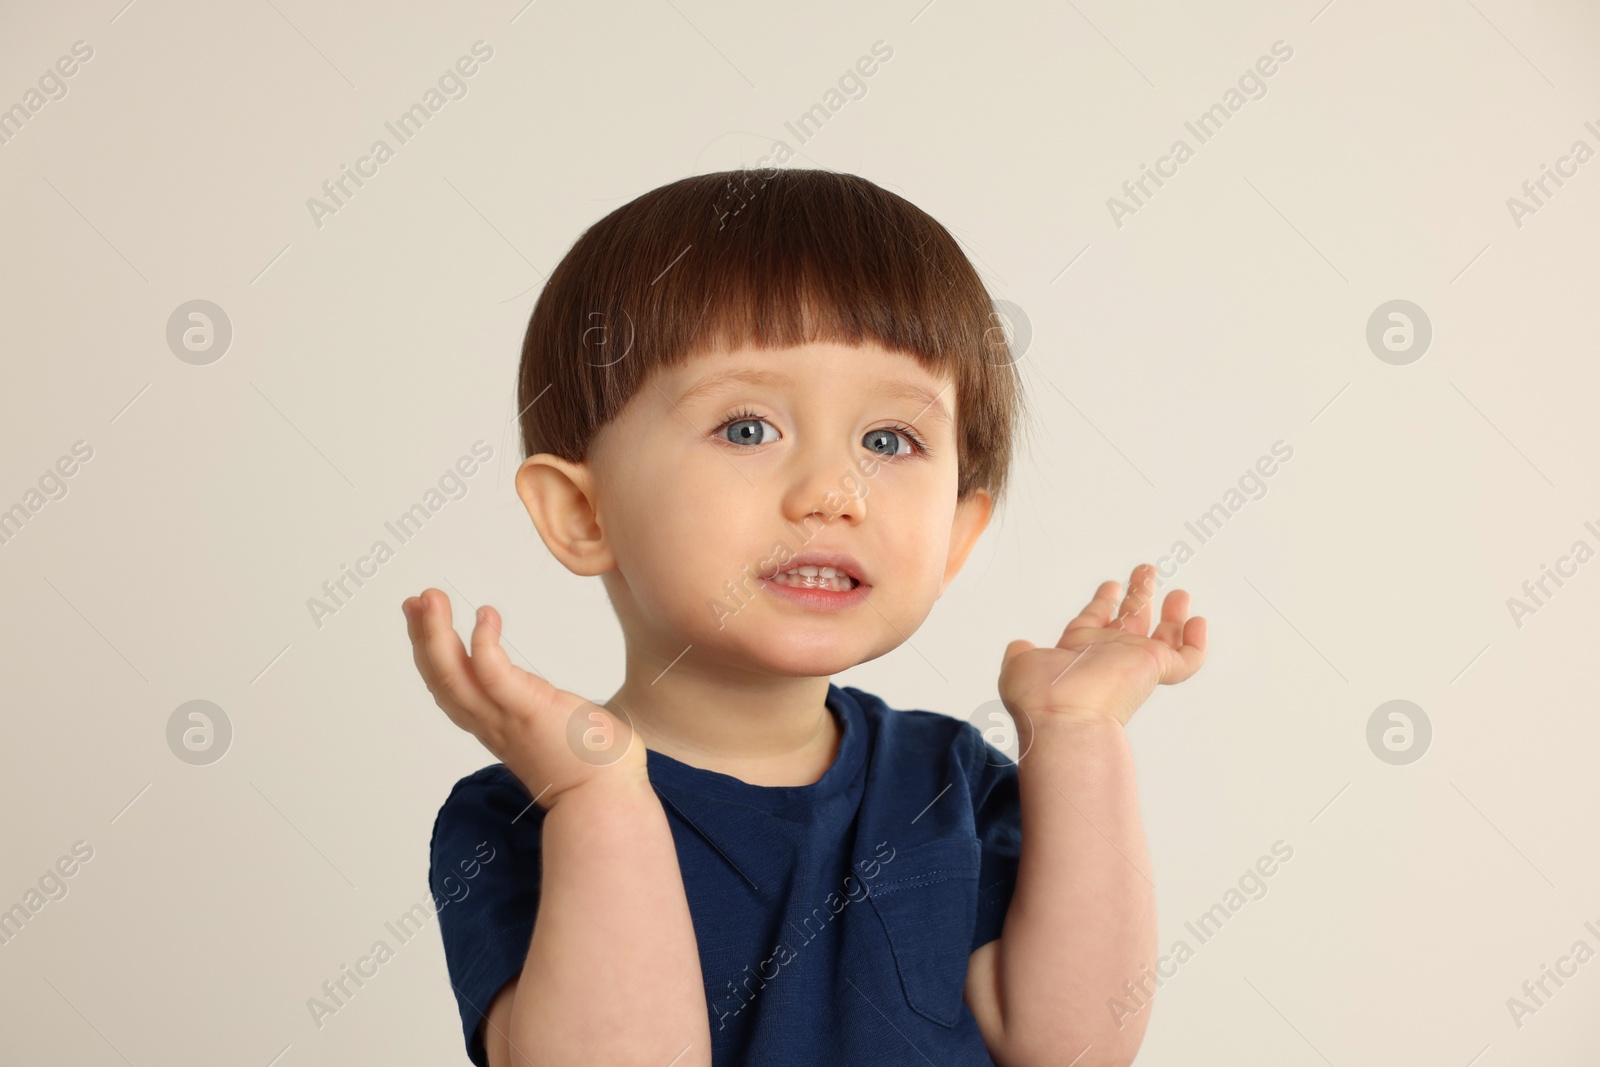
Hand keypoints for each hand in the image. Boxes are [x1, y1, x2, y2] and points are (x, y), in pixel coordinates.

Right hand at [402, 589, 647, 807]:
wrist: (607, 799)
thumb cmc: (591, 765)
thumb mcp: (550, 729)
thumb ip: (540, 713)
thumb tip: (551, 701)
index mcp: (495, 725)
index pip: (448, 688)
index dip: (429, 654)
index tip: (422, 620)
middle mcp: (491, 723)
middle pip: (440, 679)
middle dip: (423, 637)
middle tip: (415, 601)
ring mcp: (508, 718)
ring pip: (454, 676)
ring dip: (436, 635)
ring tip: (431, 599)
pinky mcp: (530, 710)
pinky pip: (494, 675)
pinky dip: (483, 644)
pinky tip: (485, 614)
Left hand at [998, 563, 1206, 729]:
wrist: (1065, 718)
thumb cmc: (1040, 698)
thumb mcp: (1020, 665)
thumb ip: (1021, 652)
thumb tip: (1019, 645)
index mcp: (1079, 650)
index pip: (1096, 621)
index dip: (1103, 601)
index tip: (1111, 584)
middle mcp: (1109, 656)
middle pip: (1130, 621)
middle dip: (1139, 594)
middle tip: (1146, 570)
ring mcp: (1135, 663)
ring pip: (1163, 637)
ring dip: (1172, 614)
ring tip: (1180, 593)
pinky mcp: (1156, 669)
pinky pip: (1188, 658)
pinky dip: (1196, 641)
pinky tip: (1196, 621)